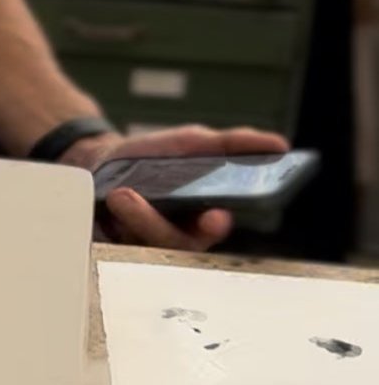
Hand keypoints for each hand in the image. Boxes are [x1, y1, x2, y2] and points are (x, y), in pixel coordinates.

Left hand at [60, 123, 289, 250]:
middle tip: (149, 203)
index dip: (214, 226)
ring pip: (143, 243)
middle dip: (163, 227)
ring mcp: (141, 241)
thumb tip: (279, 144)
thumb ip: (233, 144)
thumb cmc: (157, 156)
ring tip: (122, 195)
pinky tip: (109, 203)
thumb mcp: (194, 142)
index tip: (217, 215)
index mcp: (201, 217)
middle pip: (175, 243)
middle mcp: (174, 235)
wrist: (105, 157)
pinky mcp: (112, 243)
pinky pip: (114, 242)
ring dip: (135, 219)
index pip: (212, 229)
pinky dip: (113, 223)